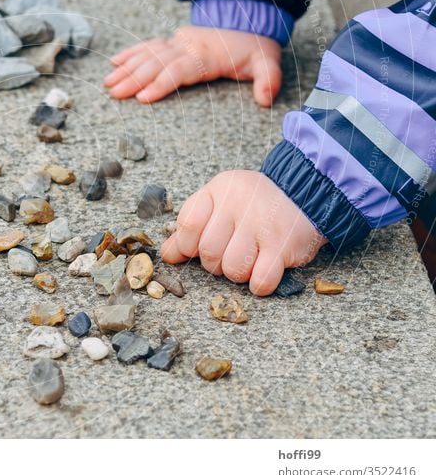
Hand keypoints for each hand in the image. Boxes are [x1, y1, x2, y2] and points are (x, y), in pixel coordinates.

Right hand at [103, 26, 281, 105]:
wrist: (250, 23)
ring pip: (148, 54)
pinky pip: (148, 45)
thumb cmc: (255, 51)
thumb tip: (265, 98)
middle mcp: (188, 46)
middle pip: (157, 63)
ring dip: (127, 68)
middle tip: (116, 94)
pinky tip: (114, 62)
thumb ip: (268, 80)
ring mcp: (178, 42)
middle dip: (134, 78)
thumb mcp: (268, 63)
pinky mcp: (172, 41)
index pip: (180, 69)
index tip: (143, 98)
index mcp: (207, 55)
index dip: (162, 83)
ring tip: (108, 83)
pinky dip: (130, 53)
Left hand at [160, 170, 326, 294]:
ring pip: (232, 268)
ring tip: (248, 260)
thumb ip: (191, 228)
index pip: (188, 225)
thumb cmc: (254, 203)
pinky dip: (260, 284)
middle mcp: (238, 205)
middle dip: (215, 262)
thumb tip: (167, 256)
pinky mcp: (284, 245)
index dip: (189, 244)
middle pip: (208, 252)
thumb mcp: (219, 203)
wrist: (307, 192)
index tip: (200, 246)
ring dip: (238, 273)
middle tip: (229, 253)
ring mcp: (262, 225)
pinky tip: (263, 273)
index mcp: (218, 191)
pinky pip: (261, 279)